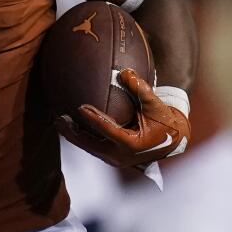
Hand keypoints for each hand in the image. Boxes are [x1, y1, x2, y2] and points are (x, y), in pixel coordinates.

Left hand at [56, 69, 189, 167]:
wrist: (173, 141)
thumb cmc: (165, 121)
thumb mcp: (156, 105)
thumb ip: (141, 89)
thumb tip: (124, 71)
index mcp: (132, 145)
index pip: (108, 131)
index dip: (93, 119)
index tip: (80, 107)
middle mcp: (121, 156)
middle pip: (90, 144)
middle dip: (72, 132)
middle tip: (58, 118)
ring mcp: (115, 159)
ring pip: (89, 148)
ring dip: (73, 136)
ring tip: (58, 121)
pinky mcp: (112, 158)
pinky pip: (93, 147)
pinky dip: (81, 137)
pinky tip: (69, 126)